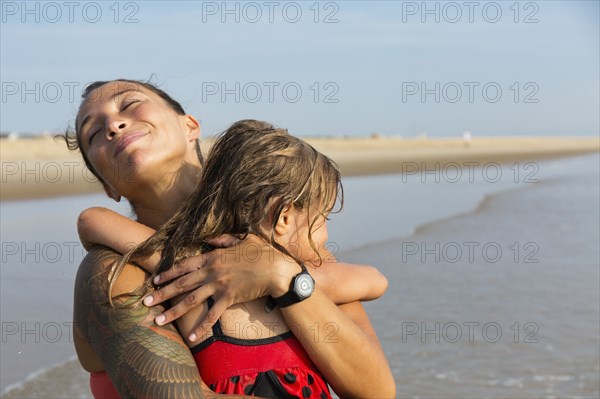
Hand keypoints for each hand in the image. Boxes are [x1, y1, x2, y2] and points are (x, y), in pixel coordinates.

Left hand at [143, 235, 297, 340]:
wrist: (277, 268)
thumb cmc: (262, 252)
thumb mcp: (242, 239)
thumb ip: (223, 240)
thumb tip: (210, 240)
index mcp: (213, 256)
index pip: (184, 265)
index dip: (168, 273)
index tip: (155, 280)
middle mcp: (212, 271)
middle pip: (181, 283)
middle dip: (161, 293)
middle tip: (145, 302)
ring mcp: (219, 285)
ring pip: (191, 300)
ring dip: (173, 311)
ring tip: (159, 320)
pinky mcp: (229, 298)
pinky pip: (212, 315)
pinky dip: (201, 327)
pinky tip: (191, 337)